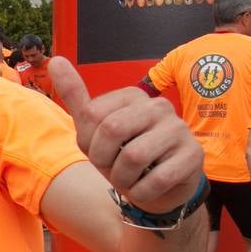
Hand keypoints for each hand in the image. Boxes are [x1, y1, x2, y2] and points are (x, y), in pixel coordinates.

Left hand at [50, 56, 203, 212]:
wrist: (157, 189)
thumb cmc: (121, 157)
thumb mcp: (94, 131)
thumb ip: (76, 97)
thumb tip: (56, 60)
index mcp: (132, 96)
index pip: (92, 115)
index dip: (89, 143)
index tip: (101, 151)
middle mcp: (158, 106)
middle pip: (111, 130)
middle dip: (104, 159)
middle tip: (114, 168)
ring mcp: (179, 128)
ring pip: (133, 156)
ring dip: (124, 178)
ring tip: (132, 178)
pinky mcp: (194, 154)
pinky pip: (157, 178)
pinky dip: (143, 191)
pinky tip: (147, 188)